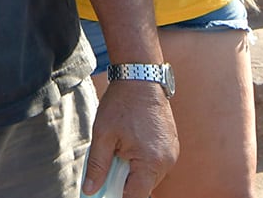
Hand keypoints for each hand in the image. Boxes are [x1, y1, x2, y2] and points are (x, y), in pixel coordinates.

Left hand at [82, 77, 177, 197]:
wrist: (140, 78)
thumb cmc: (121, 104)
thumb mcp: (103, 135)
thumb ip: (97, 166)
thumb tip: (90, 190)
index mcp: (151, 162)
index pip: (135, 196)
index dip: (117, 196)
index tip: (104, 191)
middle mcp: (167, 161)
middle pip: (143, 187)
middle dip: (124, 182)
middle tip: (109, 163)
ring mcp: (172, 153)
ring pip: (149, 176)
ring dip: (133, 171)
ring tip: (119, 149)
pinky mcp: (171, 146)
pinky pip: (155, 164)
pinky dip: (141, 161)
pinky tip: (130, 144)